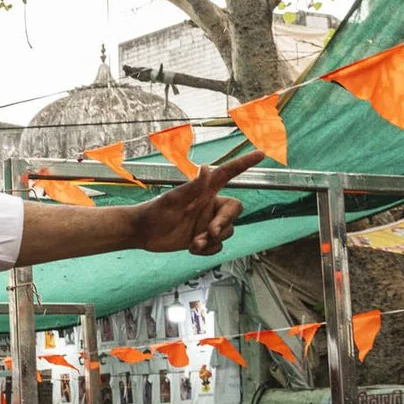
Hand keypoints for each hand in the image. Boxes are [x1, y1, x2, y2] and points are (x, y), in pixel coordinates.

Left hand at [124, 151, 261, 256]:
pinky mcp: (203, 239)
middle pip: (233, 212)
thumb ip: (192, 187)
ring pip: (227, 232)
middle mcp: (209, 206)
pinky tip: (192, 249)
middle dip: (224, 223)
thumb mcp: (172, 200)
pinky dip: (208, 250)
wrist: (142, 233)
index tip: (261, 153)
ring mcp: (207, 223)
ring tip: (194, 244)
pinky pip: (218, 247)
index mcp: (204, 192)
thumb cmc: (154, 212)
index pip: (228, 174)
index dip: (244, 164)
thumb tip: (205, 168)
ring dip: (213, 240)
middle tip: (209, 233)